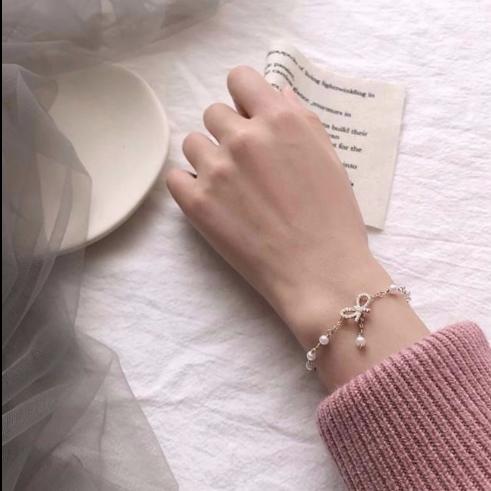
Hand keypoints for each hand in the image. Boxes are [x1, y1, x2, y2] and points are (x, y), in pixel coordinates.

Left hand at [167, 66, 427, 389]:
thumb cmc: (334, 217)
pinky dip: (190, 185)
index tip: (249, 114)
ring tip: (230, 185)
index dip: (244, 95)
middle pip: (214, 112)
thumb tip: (277, 94)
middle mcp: (244, 138)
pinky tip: (212, 200)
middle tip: (246, 161)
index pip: (239, 78)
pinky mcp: (197, 204)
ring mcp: (217, 171)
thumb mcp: (329, 157)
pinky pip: (176, 177)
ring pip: (193, 143)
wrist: (320, 273)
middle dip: (228, 130)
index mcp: (279, 120)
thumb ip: (300, 119)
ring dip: (208, 157)